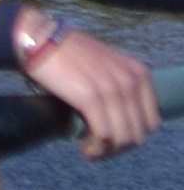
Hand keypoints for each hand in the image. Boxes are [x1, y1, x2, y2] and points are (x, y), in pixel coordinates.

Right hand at [23, 23, 159, 157]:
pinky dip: (95, 147)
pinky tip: (84, 147)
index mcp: (139, 73)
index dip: (132, 135)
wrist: (38, 38)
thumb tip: (120, 119)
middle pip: (138, 133)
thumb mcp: (106, 66)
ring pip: (123, 138)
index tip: (112, 140)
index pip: (151, 121)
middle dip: (119, 147)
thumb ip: (119, 86)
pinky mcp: (90, 97)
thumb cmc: (66, 54)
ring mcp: (113, 89)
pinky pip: (103, 134)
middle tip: (98, 149)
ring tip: (90, 151)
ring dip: (107, 151)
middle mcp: (131, 81)